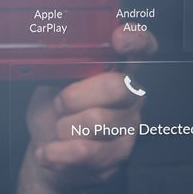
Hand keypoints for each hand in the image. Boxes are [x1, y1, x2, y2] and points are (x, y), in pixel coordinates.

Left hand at [17, 25, 156, 193]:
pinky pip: (87, 151)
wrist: (49, 152)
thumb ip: (63, 65)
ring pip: (97, 121)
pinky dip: (58, 152)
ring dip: (64, 126)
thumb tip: (62, 51)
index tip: (118, 39)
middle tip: (59, 103)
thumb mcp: (52, 82)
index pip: (143, 47)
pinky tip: (49, 151)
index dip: (137, 40)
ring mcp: (128, 126)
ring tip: (58, 129)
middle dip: (77, 95)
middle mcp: (130, 95)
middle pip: (118, 86)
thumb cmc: (54, 113)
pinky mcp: (119, 154)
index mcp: (117, 69)